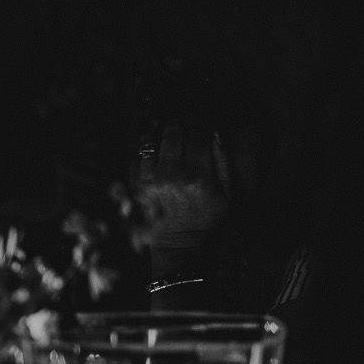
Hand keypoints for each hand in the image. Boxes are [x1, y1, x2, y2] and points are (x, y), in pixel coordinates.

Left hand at [133, 119, 229, 246]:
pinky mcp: (136, 185)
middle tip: (181, 123)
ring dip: (159, 134)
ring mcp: (151, 180)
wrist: (180, 241)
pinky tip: (155, 152)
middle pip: (173, 132)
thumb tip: (215, 132)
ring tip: (166, 134)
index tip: (200, 123)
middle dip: (179, 125)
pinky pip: (138, 156)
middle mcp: (173, 176)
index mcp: (198, 177)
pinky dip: (146, 150)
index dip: (200, 124)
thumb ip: (223, 161)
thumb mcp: (227, 192)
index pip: (198, 136)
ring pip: (152, 141)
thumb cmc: (207, 216)